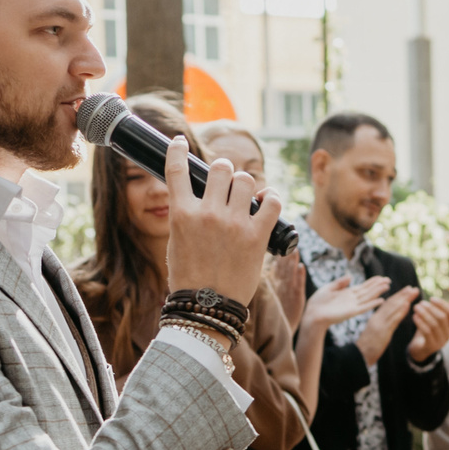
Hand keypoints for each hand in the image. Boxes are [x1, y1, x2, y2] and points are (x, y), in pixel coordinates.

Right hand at [163, 136, 280, 304]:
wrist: (207, 307)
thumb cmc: (189, 278)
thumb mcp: (176, 242)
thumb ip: (186, 216)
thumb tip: (198, 198)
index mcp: (182, 214)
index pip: (177, 170)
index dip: (178, 150)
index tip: (179, 142)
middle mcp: (208, 214)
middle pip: (221, 168)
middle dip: (224, 172)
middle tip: (226, 183)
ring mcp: (233, 223)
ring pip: (246, 180)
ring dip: (246, 184)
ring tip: (246, 197)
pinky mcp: (257, 235)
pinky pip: (272, 201)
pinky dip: (271, 197)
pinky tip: (266, 201)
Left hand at [302, 275, 389, 333]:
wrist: (312, 315)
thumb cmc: (318, 303)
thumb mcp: (328, 288)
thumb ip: (340, 283)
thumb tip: (350, 276)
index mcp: (347, 293)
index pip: (363, 287)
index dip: (372, 282)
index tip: (381, 277)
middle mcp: (352, 299)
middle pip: (368, 291)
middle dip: (378, 285)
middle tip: (388, 280)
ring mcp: (352, 306)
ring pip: (368, 297)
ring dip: (378, 291)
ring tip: (387, 286)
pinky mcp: (351, 312)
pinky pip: (364, 307)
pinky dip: (372, 304)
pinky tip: (381, 300)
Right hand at [353, 284, 418, 364]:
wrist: (359, 356)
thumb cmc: (368, 347)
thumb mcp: (376, 333)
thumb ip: (384, 324)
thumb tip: (392, 319)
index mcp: (375, 318)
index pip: (388, 304)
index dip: (398, 296)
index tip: (407, 290)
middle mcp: (377, 318)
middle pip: (391, 303)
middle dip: (403, 295)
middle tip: (413, 288)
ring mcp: (380, 324)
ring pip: (392, 308)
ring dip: (404, 299)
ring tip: (413, 292)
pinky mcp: (382, 332)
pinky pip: (393, 319)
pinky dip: (400, 311)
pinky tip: (407, 305)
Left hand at [407, 292, 448, 362]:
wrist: (421, 348)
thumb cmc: (430, 329)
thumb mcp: (439, 319)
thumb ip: (447, 308)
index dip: (442, 304)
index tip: (431, 298)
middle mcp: (448, 334)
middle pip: (442, 317)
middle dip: (431, 308)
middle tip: (421, 302)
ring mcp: (440, 341)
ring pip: (433, 324)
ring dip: (424, 314)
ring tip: (416, 307)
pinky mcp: (431, 346)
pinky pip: (426, 332)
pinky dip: (420, 323)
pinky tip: (414, 316)